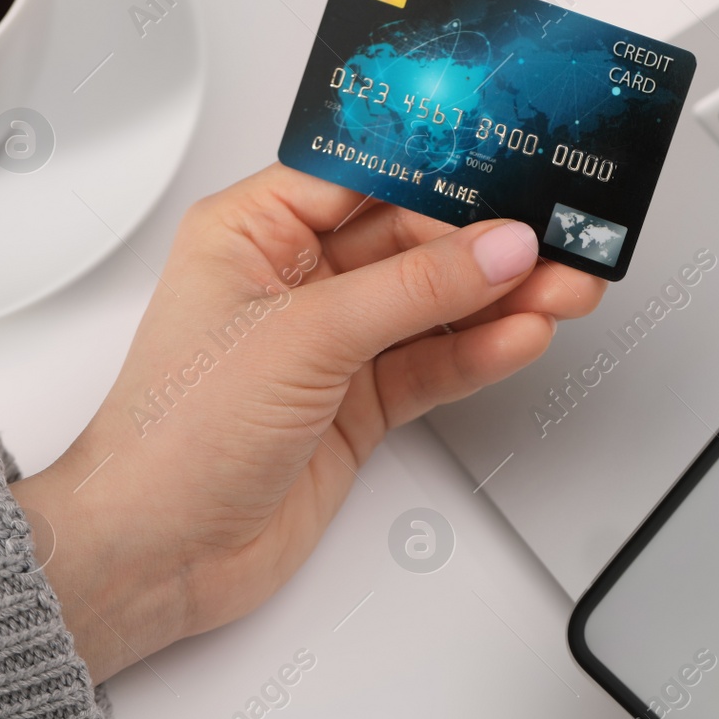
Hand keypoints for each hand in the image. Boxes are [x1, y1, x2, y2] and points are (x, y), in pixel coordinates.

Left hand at [11, 163, 604, 681]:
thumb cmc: (172, 437)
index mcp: (254, 230)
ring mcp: (332, 345)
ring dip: (500, 297)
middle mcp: (295, 280)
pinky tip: (522, 334)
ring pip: (435, 304)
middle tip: (556, 238)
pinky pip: (435, 362)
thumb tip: (495, 247)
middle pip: (413, 240)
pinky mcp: (360, 403)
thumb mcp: (302, 339)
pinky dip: (481, 351)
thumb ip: (412, 290)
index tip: (509, 161)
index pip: (363, 176)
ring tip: (563, 288)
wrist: (155, 556)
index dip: (437, 168)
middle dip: (487, 241)